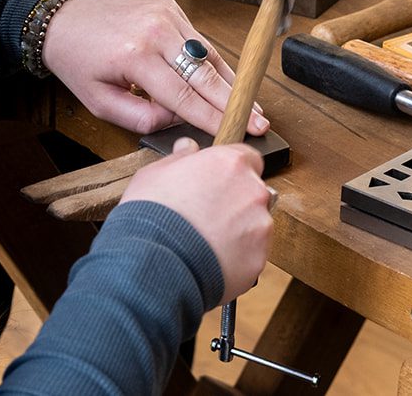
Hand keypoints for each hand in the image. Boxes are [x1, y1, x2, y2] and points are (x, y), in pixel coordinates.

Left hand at [42, 0, 269, 137]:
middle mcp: (157, 31)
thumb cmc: (77, 60)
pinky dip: (212, 61)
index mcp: (136, 57)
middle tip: (260, 122)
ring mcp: (166, 14)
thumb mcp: (99, 101)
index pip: (184, 96)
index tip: (236, 133)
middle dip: (235, 102)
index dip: (213, 118)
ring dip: (230, 81)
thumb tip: (178, 122)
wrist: (62, 17)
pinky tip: (226, 81)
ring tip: (251, 104)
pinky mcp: (170, 6)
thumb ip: (141, 117)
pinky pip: (198, 38)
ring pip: (208, 53)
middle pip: (205, 73)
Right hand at [119, 137, 272, 302]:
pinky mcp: (259, 257)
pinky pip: (253, 253)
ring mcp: (259, 225)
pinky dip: (238, 257)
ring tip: (207, 242)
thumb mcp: (155, 173)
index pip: (248, 157)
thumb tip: (187, 148)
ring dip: (238, 230)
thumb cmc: (151, 215)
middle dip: (235, 202)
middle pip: (252, 192)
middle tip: (208, 216)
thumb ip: (180, 158)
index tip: (219, 183)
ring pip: (255, 224)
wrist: (154, 262)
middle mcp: (252, 190)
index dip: (231, 171)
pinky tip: (213, 259)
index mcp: (230, 163)